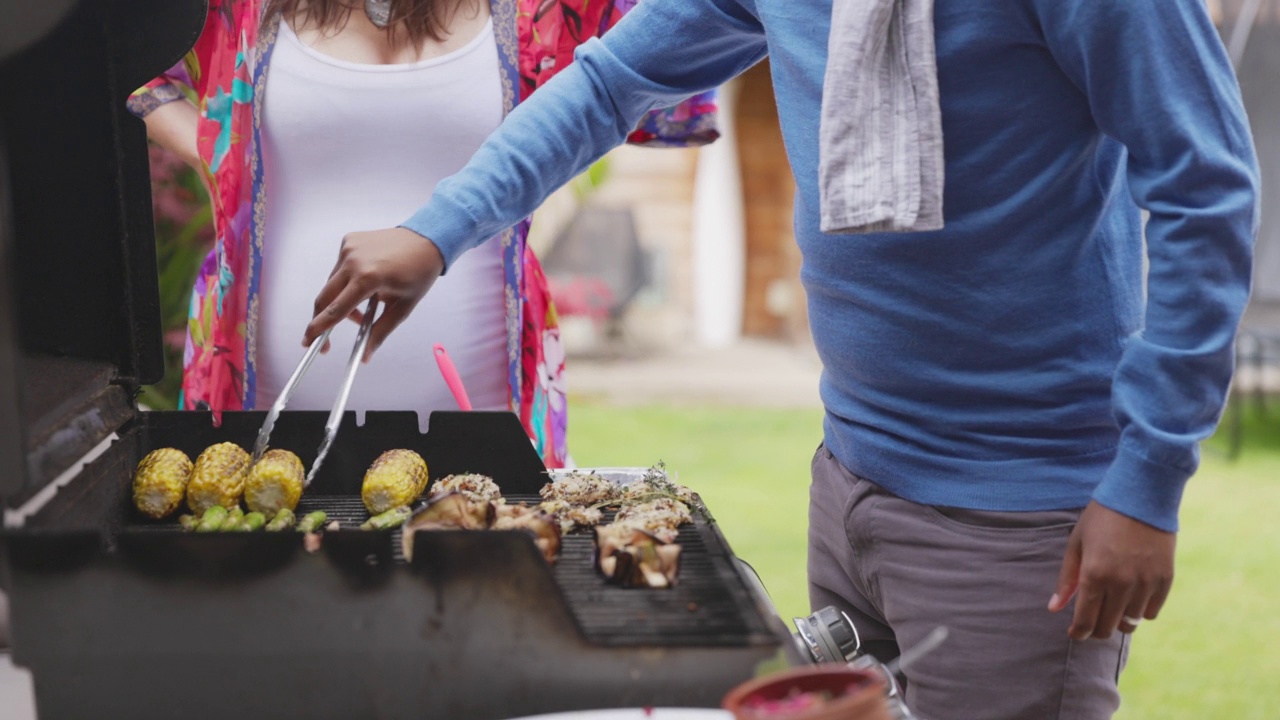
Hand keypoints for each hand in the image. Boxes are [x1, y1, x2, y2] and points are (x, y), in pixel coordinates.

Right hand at [304, 227, 444, 360]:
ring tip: (361, 310)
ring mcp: (349, 248)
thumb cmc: (419, 274)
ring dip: (340, 300)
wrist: (426, 240)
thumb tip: (364, 356)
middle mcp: (353, 261)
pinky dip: (347, 280)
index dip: (320, 328)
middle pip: (325, 297)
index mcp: (368, 278)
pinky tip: (365, 282)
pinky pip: (340, 268)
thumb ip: (380, 332)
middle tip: (324, 338)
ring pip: (332, 283)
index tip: (310, 342)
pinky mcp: (348, 241)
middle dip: (322, 319)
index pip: (336, 309)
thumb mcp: (403, 307)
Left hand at [1048, 500, 1174, 640]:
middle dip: (1096, 629)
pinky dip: (1140, 611)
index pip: (1085, 621)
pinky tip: (1131, 598)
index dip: (1078, 633)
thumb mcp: (1077, 543)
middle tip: (1091, 621)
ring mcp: (1145, 583)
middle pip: (1107, 627)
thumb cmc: (1102, 517)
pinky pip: (1151, 612)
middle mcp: (1121, 584)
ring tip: (1112, 608)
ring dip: (1118, 621)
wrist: (1141, 495)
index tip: (1075, 633)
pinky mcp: (1165, 580)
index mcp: (1094, 575)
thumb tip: (1054, 608)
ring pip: (1130, 624)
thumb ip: (1067, 579)